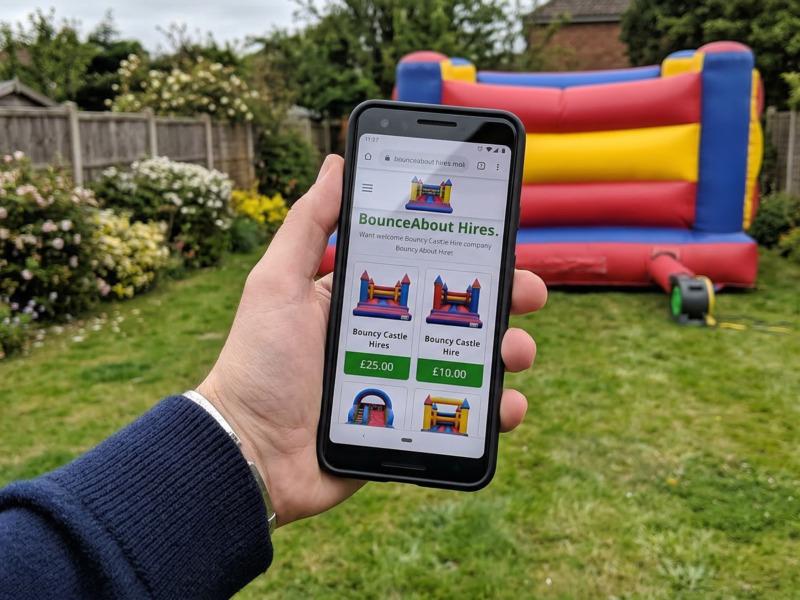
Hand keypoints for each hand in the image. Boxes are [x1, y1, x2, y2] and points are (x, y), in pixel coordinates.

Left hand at [198, 155, 546, 526]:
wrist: (250, 453)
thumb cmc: (258, 364)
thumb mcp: (278, 284)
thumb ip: (308, 225)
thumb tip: (336, 164)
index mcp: (366, 300)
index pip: (428, 268)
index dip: (469, 253)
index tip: (502, 238)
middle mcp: (393, 337)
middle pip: (463, 313)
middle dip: (505, 299)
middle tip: (526, 295)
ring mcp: (406, 381)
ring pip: (475, 361)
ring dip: (509, 351)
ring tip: (516, 352)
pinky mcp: (412, 424)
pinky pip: (465, 415)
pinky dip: (496, 412)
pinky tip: (507, 406)